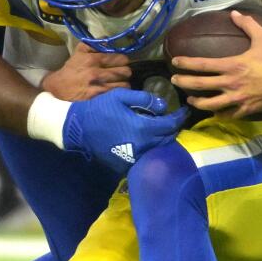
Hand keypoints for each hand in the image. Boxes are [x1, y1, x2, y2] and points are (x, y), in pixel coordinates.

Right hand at [42, 43, 131, 100]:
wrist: (57, 88)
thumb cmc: (71, 69)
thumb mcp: (79, 52)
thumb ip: (94, 44)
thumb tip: (108, 39)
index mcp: (93, 59)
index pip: (120, 58)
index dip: (123, 60)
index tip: (121, 63)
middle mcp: (96, 73)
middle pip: (125, 71)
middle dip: (125, 72)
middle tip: (122, 74)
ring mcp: (97, 87)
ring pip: (124, 85)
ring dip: (123, 84)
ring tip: (119, 84)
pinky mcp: (98, 99)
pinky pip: (117, 96)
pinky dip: (119, 94)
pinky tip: (115, 93)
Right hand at [63, 88, 187, 174]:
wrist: (77, 129)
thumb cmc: (99, 109)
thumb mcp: (120, 96)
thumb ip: (144, 99)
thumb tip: (163, 106)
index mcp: (142, 128)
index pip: (170, 125)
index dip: (180, 117)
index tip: (184, 110)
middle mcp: (142, 146)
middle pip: (167, 139)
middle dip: (172, 128)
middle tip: (173, 118)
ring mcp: (134, 157)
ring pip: (157, 148)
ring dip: (162, 138)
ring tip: (161, 127)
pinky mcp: (126, 163)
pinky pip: (144, 155)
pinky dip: (150, 147)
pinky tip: (146, 138)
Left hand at [170, 11, 261, 117]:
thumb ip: (246, 25)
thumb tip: (234, 13)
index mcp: (233, 65)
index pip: (202, 64)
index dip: (186, 63)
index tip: (175, 62)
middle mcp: (231, 83)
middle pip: (200, 85)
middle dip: (183, 82)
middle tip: (174, 81)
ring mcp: (238, 98)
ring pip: (209, 104)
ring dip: (197, 101)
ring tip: (190, 98)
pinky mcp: (246, 109)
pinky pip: (227, 114)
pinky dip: (218, 113)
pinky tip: (212, 110)